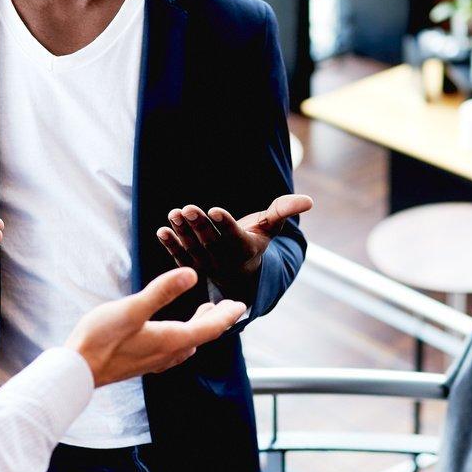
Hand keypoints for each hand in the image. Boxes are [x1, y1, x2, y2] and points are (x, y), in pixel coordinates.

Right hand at [66, 268, 247, 387]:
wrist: (76, 371)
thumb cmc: (100, 339)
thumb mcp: (132, 309)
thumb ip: (162, 291)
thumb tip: (191, 274)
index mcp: (170, 340)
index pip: (209, 328)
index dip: (227, 316)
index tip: (241, 305)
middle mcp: (167, 354)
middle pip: (200, 337)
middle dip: (216, 321)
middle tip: (227, 307)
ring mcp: (154, 361)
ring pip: (186, 344)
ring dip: (198, 329)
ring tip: (202, 314)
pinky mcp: (141, 363)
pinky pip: (172, 351)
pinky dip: (182, 337)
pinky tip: (171, 335)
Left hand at [156, 194, 313, 298]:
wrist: (239, 270)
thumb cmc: (255, 239)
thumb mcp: (270, 226)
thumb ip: (284, 211)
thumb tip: (309, 201)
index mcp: (245, 249)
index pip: (234, 236)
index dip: (224, 223)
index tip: (214, 209)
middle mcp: (226, 261)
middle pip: (211, 242)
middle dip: (199, 225)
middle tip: (188, 207)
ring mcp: (207, 266)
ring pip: (193, 248)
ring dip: (182, 232)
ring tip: (174, 214)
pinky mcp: (191, 267)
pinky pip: (179, 257)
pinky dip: (170, 245)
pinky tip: (162, 231)